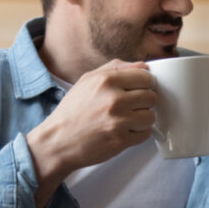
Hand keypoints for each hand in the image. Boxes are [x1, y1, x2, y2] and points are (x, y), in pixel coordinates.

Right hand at [27, 60, 155, 207]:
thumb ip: (116, 68)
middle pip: (151, 97)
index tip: (137, 90)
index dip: (143, 84)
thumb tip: (143, 66)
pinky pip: (145, 133)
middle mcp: (114, 99)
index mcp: (106, 80)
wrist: (57, 141)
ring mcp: (118, 121)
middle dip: (143, 102)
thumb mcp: (88, 80)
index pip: (145, 77)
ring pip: (150, 116)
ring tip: (127, 120)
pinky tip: (124, 131)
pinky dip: (138, 133)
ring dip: (142, 119)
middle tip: (130, 107)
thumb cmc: (72, 110)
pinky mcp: (121, 140)